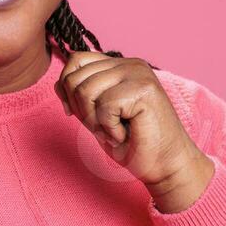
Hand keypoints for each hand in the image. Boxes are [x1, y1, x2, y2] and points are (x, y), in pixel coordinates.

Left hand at [54, 51, 215, 212]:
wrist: (165, 165)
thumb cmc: (132, 143)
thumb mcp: (96, 115)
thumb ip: (81, 94)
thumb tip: (60, 83)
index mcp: (119, 65)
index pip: (75, 61)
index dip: (67, 90)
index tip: (80, 115)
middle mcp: (129, 64)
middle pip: (75, 78)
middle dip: (81, 111)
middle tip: (105, 128)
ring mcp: (138, 73)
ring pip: (85, 91)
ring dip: (95, 122)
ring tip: (116, 131)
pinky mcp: (144, 89)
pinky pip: (104, 107)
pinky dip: (109, 129)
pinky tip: (126, 134)